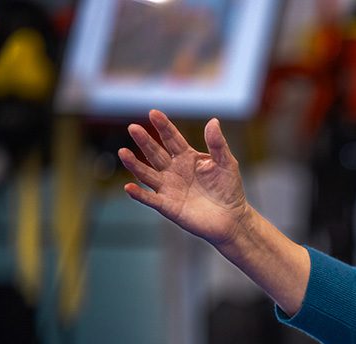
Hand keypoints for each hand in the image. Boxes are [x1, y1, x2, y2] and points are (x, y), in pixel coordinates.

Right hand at [119, 110, 248, 248]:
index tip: (153, 113)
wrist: (232, 218)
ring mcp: (169, 188)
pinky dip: (139, 195)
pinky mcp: (168, 206)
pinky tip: (128, 187)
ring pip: (147, 174)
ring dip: (134, 164)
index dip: (163, 127)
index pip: (172, 139)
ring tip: (123, 152)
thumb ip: (218, 144)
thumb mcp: (227, 163)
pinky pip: (150, 199)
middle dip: (145, 141)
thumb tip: (213, 121)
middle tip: (133, 128)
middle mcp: (174, 171)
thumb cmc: (229, 189)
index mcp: (187, 157)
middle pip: (155, 153)